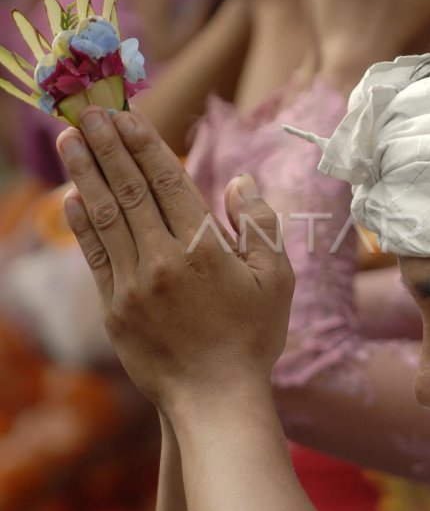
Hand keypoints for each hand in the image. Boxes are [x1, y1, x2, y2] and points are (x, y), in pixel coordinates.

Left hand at [56, 107, 293, 412]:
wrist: (215, 399)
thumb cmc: (253, 338)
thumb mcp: (277, 280)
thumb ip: (260, 226)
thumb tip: (241, 182)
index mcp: (205, 247)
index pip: (168, 182)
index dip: (145, 145)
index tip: (127, 115)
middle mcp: (164, 259)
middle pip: (130, 190)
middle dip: (108, 146)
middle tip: (91, 111)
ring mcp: (134, 284)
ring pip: (107, 216)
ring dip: (86, 173)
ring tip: (71, 138)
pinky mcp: (115, 308)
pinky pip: (95, 255)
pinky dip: (83, 223)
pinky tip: (73, 196)